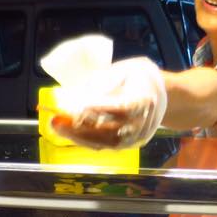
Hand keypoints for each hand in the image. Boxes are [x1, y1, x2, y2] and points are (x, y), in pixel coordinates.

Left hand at [50, 57, 167, 148]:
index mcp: (145, 100)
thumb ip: (104, 81)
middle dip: (81, 126)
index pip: (123, 108)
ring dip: (79, 136)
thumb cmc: (138, 77)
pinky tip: (68, 133)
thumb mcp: (124, 69)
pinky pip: (105, 146)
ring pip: (106, 142)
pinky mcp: (129, 144)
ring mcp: (137, 137)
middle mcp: (143, 122)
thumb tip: (76, 94)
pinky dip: (85, 140)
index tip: (80, 106)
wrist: (160, 93)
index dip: (102, 109)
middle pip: (112, 130)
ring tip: (57, 127)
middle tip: (56, 119)